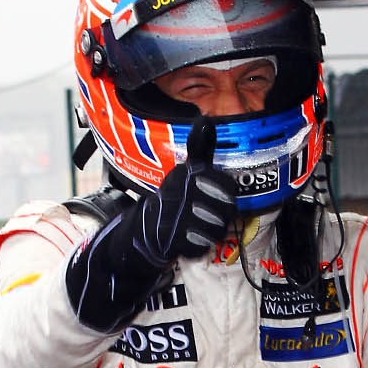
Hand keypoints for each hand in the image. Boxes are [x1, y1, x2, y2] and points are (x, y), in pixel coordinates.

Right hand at [66, 121, 234, 331]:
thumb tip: (205, 121)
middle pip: (226, 208)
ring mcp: (176, 216)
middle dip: (221, 216)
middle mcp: (180, 192)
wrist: (141, 232)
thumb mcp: (184, 173)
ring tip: (200, 228)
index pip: (227, 185)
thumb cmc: (172, 201)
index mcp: (185, 174)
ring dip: (212, 232)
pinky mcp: (173, 239)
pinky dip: (199, 246)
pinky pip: (201, 245)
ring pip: (217, 228)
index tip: (218, 198)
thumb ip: (199, 151)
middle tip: (210, 217)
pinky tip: (190, 239)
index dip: (227, 195)